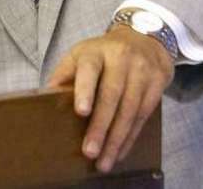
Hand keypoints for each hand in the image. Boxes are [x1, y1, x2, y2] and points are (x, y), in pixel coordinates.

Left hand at [47, 25, 173, 172]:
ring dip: (116, 139)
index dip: (85, 89)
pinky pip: (143, 115)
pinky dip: (130, 137)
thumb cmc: (104, 54)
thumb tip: (45, 98)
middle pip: (111, 94)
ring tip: (103, 162)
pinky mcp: (157, 83)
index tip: (81, 111)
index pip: (89, 68)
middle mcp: (120, 57)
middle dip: (100, 126)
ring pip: (129, 108)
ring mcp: (141, 69)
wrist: (144, 40)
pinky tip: (119, 152)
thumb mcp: (82, 55)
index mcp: (96, 50)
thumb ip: (65, 74)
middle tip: (89, 151)